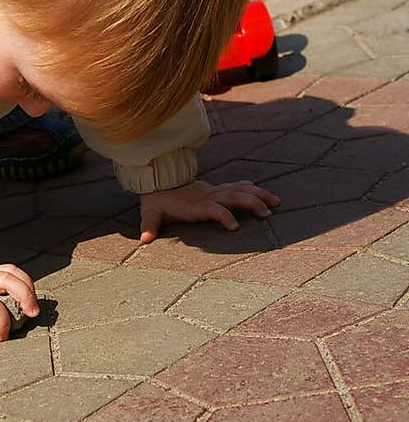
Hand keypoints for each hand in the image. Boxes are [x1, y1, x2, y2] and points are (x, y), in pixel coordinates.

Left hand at [139, 179, 279, 244]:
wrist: (157, 181)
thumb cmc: (156, 201)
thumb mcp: (150, 212)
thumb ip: (149, 225)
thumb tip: (144, 239)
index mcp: (194, 204)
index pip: (212, 208)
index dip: (223, 216)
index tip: (235, 227)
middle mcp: (207, 195)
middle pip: (232, 196)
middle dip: (251, 203)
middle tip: (267, 213)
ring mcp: (213, 191)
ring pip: (239, 190)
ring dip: (257, 195)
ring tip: (276, 202)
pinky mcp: (216, 189)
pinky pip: (236, 187)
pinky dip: (250, 189)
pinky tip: (263, 193)